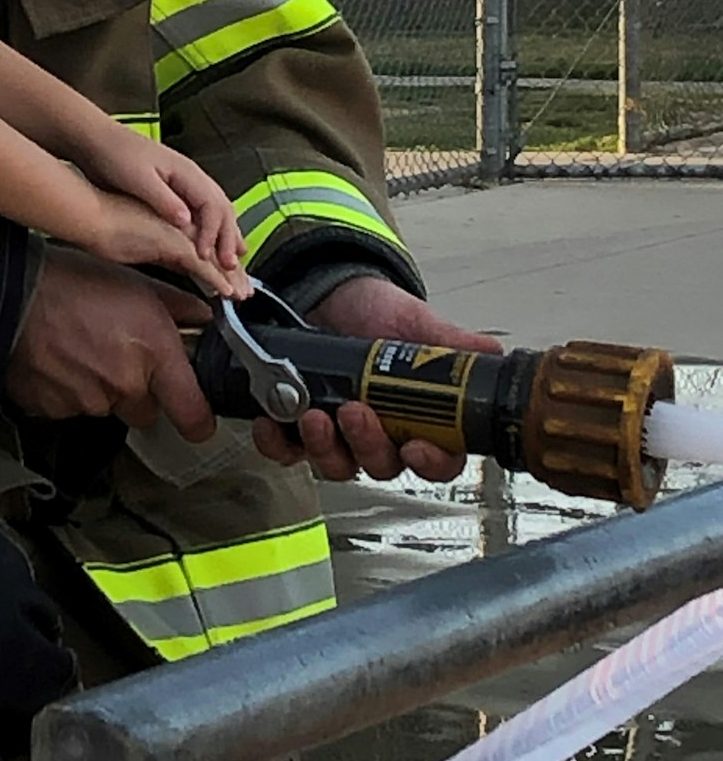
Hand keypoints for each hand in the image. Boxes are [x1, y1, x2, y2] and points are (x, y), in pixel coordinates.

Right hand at [5, 247, 216, 439]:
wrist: (10, 293)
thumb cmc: (72, 281)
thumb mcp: (136, 282)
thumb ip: (178, 306)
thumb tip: (204, 317)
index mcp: (153, 353)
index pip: (193, 416)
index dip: (198, 420)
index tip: (197, 417)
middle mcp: (125, 383)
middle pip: (146, 410)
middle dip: (137, 390)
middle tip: (117, 353)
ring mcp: (88, 401)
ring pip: (107, 407)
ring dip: (100, 386)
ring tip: (81, 347)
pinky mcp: (54, 410)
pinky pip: (72, 408)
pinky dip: (69, 389)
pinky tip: (60, 358)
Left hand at [75, 126, 247, 282]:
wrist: (99, 141)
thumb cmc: (116, 155)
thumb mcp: (139, 179)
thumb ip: (164, 199)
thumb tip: (187, 221)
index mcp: (187, 173)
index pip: (213, 207)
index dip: (213, 233)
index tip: (205, 255)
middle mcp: (192, 177)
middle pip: (223, 209)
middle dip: (229, 238)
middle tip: (231, 266)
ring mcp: (186, 183)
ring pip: (217, 210)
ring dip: (226, 234)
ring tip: (233, 257)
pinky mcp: (175, 190)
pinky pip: (203, 212)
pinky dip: (212, 229)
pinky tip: (209, 242)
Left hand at [251, 275, 503, 482]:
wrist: (330, 294)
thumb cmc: (379, 314)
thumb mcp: (416, 322)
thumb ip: (450, 342)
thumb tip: (489, 353)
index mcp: (421, 418)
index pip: (438, 460)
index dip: (430, 462)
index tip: (416, 447)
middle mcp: (383, 434)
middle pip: (383, 466)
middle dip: (368, 445)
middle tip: (356, 413)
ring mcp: (340, 435)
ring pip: (337, 465)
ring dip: (325, 447)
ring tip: (314, 414)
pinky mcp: (299, 428)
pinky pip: (289, 452)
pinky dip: (278, 443)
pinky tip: (271, 423)